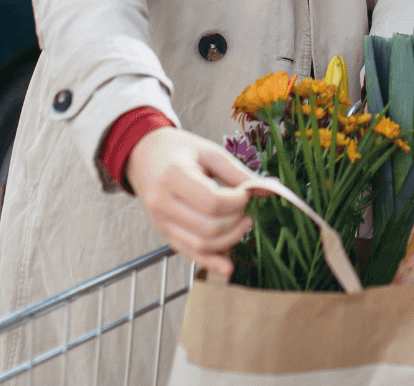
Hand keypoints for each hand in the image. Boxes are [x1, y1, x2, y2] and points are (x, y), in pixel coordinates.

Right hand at [126, 126, 253, 277]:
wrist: (144, 156)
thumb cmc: (179, 150)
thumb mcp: (209, 152)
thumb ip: (238, 172)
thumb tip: (269, 188)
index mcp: (173, 176)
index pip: (211, 201)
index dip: (236, 202)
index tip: (247, 194)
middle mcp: (162, 203)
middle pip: (207, 227)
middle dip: (235, 223)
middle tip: (247, 212)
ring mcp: (161, 222)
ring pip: (199, 245)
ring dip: (229, 241)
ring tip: (244, 225)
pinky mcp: (164, 234)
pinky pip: (188, 254)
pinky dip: (211, 261)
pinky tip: (229, 264)